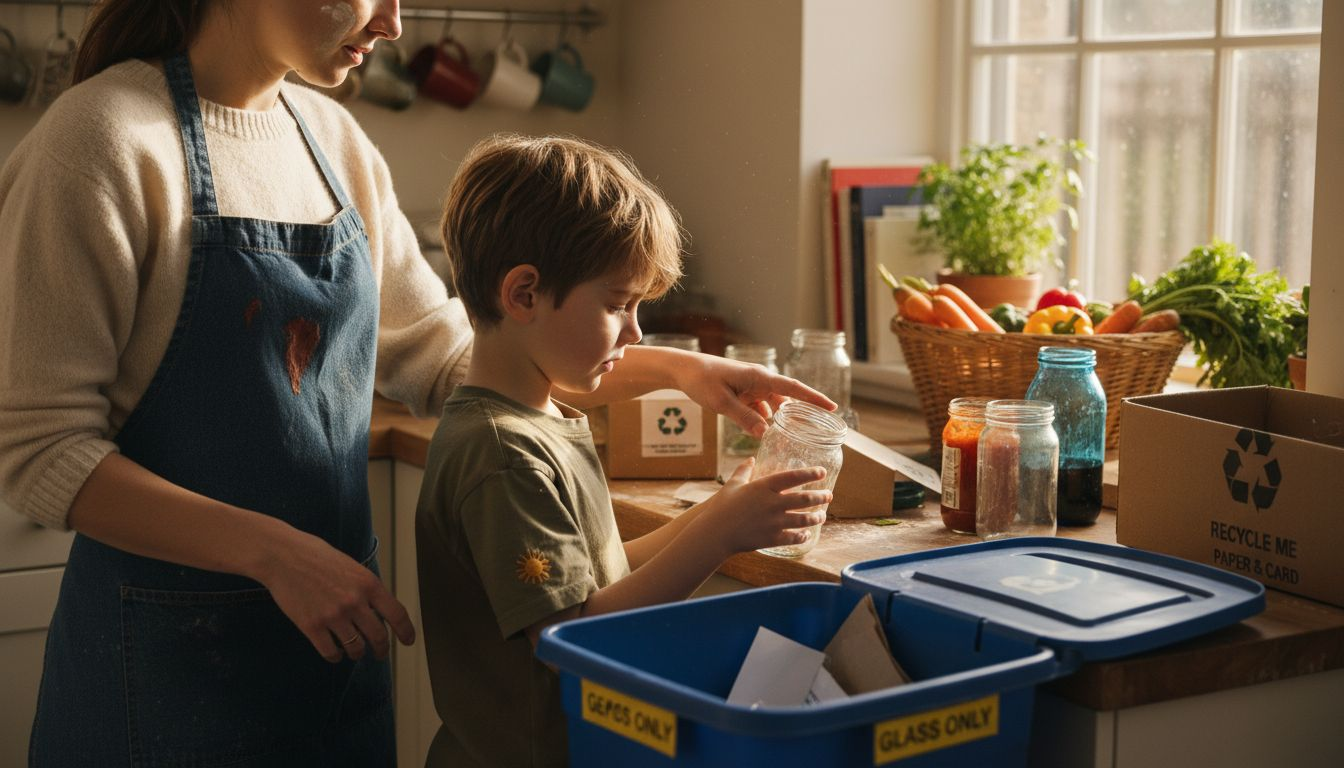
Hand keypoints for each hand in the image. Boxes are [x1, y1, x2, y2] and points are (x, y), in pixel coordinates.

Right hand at [255, 529, 415, 662]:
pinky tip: (335, 653)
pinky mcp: (311, 626)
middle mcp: (355, 602)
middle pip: (378, 636)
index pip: (397, 614)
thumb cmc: (315, 556)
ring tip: (355, 652)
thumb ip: (365, 588)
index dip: (406, 631)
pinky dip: (335, 656)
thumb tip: (377, 609)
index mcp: (368, 583)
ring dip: (357, 654)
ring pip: (356, 648)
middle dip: (381, 649)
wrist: (282, 556)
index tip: (408, 641)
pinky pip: (330, 652)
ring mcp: (333, 616)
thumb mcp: (351, 566)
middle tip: (379, 654)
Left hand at [670, 352, 836, 438]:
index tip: (832, 407)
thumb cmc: (701, 380)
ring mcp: (751, 386)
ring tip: (797, 435)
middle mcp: (759, 380)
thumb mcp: (721, 402)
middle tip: (821, 427)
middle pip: (788, 397)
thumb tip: (765, 433)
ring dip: (782, 418)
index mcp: (758, 377)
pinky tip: (766, 433)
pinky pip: (760, 407)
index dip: (813, 398)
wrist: (683, 369)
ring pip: (774, 404)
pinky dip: (764, 419)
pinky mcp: (743, 392)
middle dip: (804, 411)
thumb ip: (744, 417)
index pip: (793, 388)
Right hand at [700, 458, 831, 554]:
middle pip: (805, 499)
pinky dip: (803, 535)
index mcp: (764, 487)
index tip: (822, 472)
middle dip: (820, 496)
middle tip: (828, 495)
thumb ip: (744, 470)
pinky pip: (794, 537)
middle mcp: (773, 503)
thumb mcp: (733, 484)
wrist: (715, 533)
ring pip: (804, 519)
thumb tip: (751, 459)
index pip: (793, 477)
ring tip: (822, 515)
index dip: (810, 473)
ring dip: (816, 517)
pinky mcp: (772, 538)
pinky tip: (806, 534)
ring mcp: (774, 522)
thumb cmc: (722, 507)